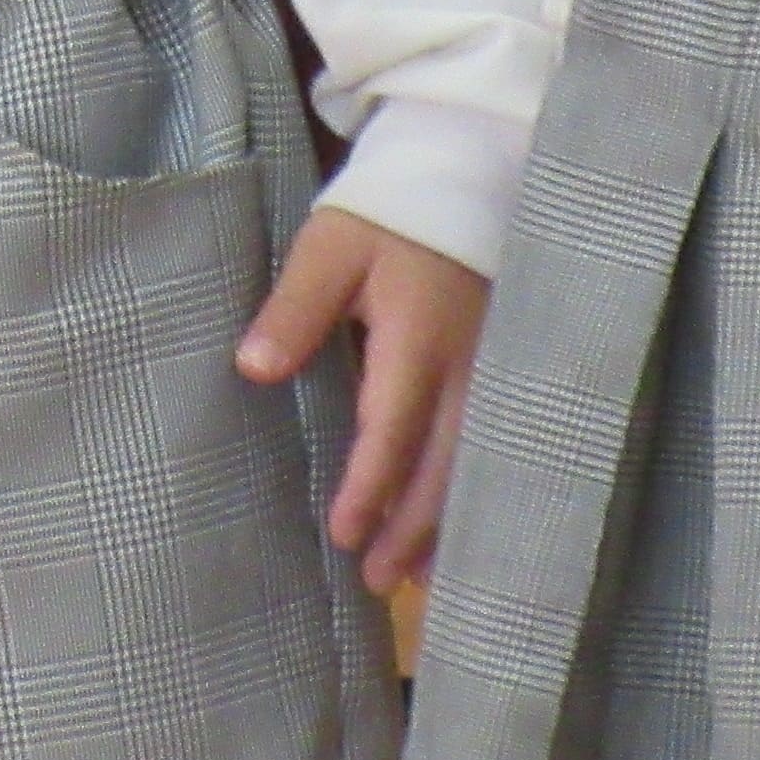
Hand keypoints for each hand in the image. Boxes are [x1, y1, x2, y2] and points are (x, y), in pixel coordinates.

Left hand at [237, 205, 489, 592]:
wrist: (461, 176)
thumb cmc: (386, 214)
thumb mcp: (330, 247)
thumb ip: (296, 308)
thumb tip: (254, 368)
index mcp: (418, 338)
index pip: (394, 428)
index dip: (370, 487)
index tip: (344, 536)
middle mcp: (468, 367)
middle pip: (443, 464)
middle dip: (411, 528)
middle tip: (378, 582)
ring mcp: (496, 372)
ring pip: (474, 464)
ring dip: (443, 521)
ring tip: (413, 577)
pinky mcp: (505, 372)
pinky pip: (492, 445)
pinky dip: (469, 492)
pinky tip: (452, 529)